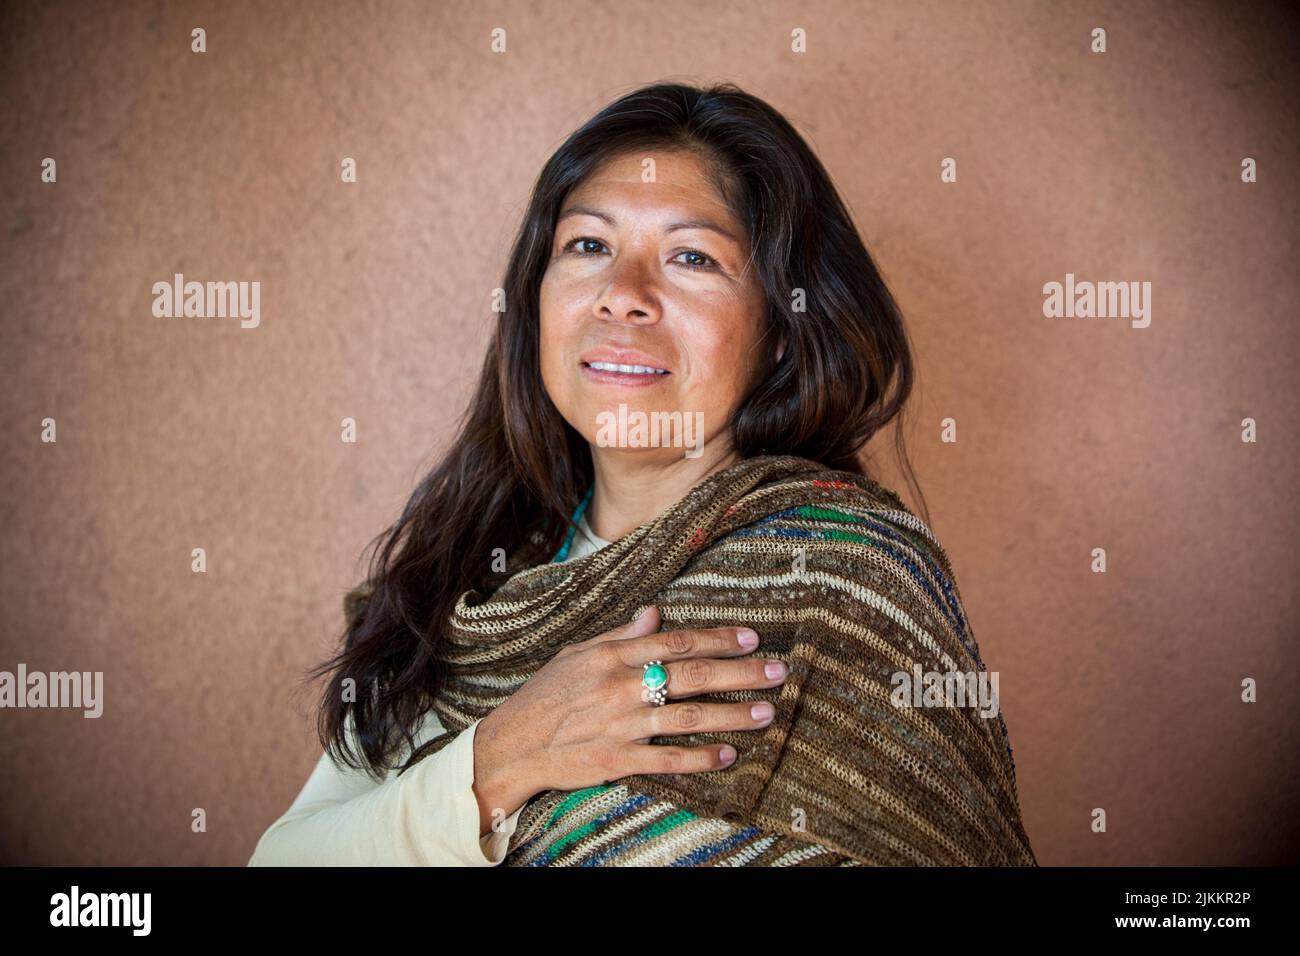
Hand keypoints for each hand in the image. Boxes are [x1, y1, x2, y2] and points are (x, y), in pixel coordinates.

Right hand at [471, 605, 786, 834]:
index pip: (675, 641)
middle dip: (740, 672)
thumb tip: (655, 613)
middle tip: (778, 670)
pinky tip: (728, 755)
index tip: (751, 638)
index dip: (717, 639)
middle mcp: (620, 686)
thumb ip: (619, 635)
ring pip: (687, 717)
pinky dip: (699, 758)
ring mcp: (620, 724)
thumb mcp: (577, 653)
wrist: (510, 745)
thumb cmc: (544, 696)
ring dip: (731, 715)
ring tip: (766, 712)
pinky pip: (666, 759)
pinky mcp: (617, 760)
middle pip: (692, 675)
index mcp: (611, 655)